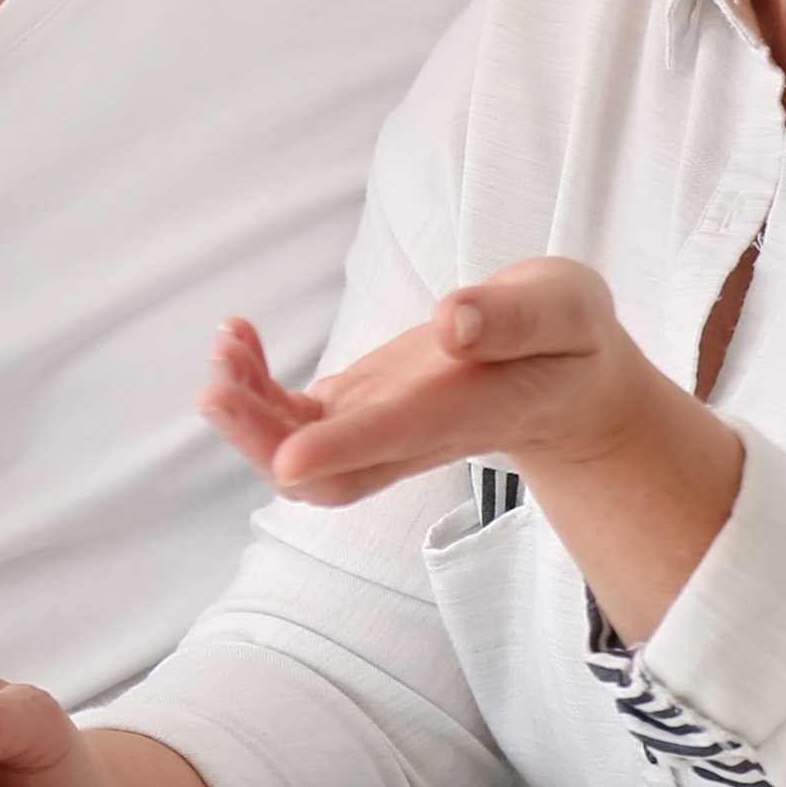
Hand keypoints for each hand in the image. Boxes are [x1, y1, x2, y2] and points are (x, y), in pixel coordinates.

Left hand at [194, 264, 691, 507]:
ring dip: (247, 412)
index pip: (401, 436)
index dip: (343, 447)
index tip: (287, 458)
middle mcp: (415, 434)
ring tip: (224, 347)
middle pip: (330, 475)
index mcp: (469, 408)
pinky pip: (292, 417)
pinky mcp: (357, 411)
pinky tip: (236, 338)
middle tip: (217, 387)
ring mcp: (379, 429)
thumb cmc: (568, 341)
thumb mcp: (565, 310)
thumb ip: (515, 318)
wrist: (566, 383)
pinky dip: (252, 385)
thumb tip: (452, 322)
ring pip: (300, 451)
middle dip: (263, 442)